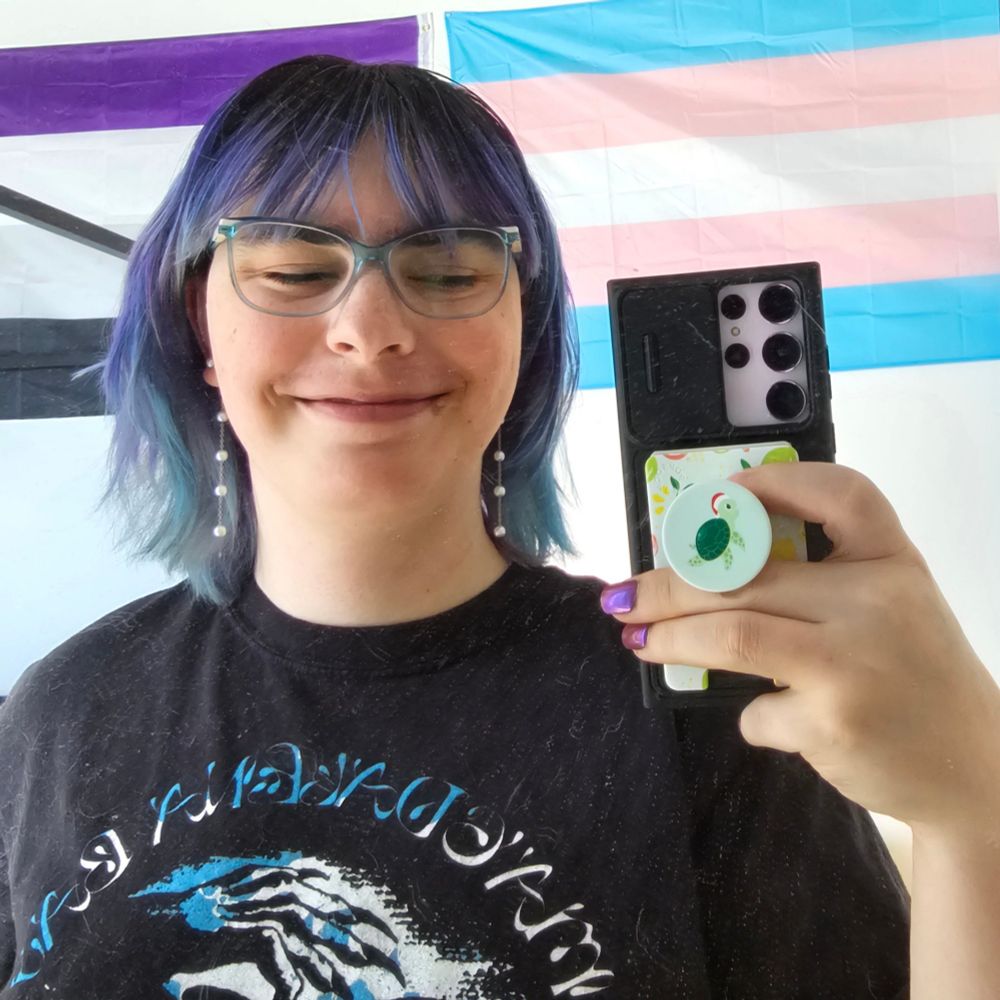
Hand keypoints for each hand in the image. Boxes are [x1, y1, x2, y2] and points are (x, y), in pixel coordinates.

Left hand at [602, 462, 999, 835]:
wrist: (976, 770)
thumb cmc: (916, 679)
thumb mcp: (890, 610)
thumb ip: (823, 583)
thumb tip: (708, 570)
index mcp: (893, 563)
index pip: (841, 493)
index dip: (775, 483)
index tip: (720, 494)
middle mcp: (877, 602)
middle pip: (747, 573)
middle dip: (668, 584)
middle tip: (625, 596)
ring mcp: (853, 662)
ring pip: (731, 631)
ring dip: (669, 636)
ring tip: (637, 639)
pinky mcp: (833, 721)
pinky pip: (755, 709)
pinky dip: (747, 714)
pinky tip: (763, 717)